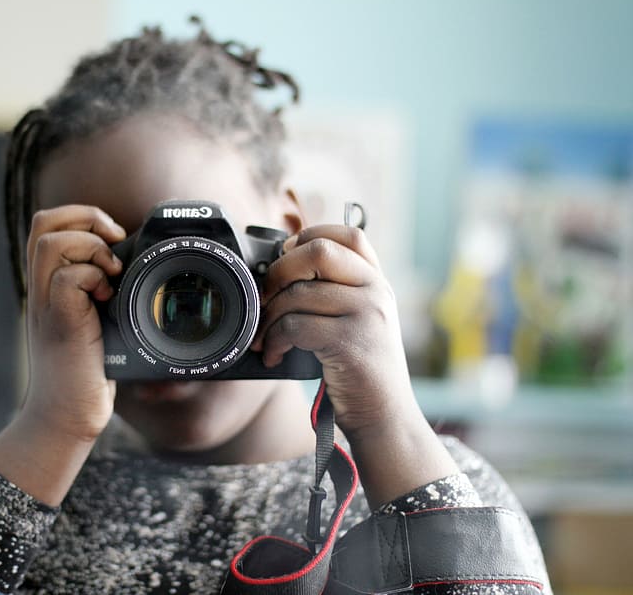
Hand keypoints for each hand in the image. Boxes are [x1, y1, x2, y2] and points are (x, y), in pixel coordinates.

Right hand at [0, 205, 124, 504]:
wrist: (66, 417)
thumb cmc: (85, 374)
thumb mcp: (94, 322)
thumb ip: (99, 293)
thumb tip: (130, 265)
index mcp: (48, 284)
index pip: (48, 224)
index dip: (81, 216)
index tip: (112, 238)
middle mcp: (41, 289)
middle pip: (46, 222)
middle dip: (87, 218)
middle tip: (114, 244)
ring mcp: (46, 304)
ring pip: (52, 242)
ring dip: (91, 247)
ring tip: (111, 274)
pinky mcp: (60, 322)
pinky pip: (68, 277)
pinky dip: (94, 278)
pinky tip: (106, 299)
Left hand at [252, 224, 411, 441]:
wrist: (385, 417)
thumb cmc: (360, 371)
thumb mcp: (359, 322)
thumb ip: (336, 292)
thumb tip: (282, 267)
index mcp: (377, 282)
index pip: (348, 233)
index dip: (311, 235)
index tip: (287, 256)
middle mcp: (376, 291)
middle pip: (318, 251)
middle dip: (279, 272)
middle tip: (265, 299)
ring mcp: (366, 315)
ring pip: (298, 292)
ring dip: (268, 317)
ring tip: (265, 338)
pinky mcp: (350, 342)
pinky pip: (295, 325)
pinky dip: (273, 341)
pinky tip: (273, 356)